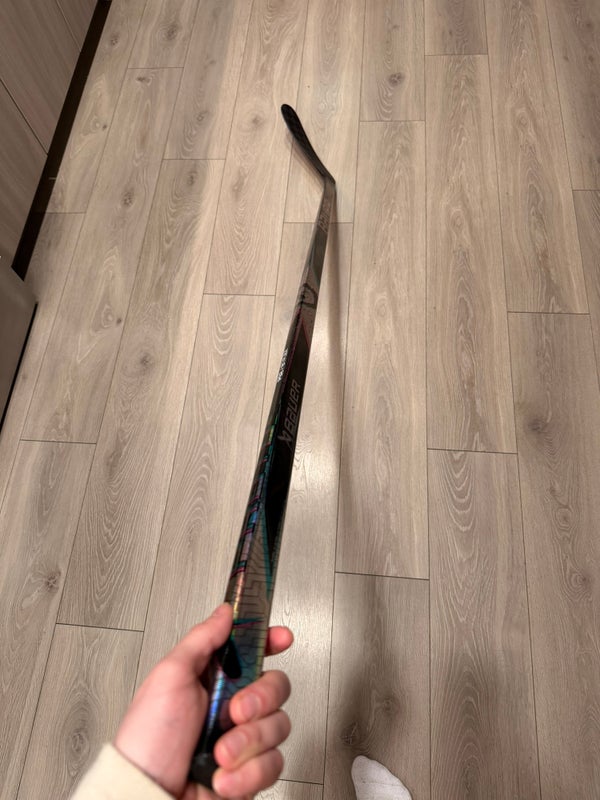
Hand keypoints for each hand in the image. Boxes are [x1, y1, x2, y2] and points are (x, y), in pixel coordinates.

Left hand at [114, 604, 292, 798]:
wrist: (146, 796)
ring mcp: (243, 740)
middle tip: (235, 711)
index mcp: (213, 679)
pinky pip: (274, 763)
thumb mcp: (169, 677)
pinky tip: (223, 776)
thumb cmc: (147, 740)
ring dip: (248, 742)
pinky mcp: (251, 772)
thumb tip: (224, 612)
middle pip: (277, 685)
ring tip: (219, 754)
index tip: (281, 638)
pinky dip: (249, 772)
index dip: (271, 641)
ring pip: (279, 725)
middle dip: (261, 698)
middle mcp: (232, 706)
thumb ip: (201, 639)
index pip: (252, 651)